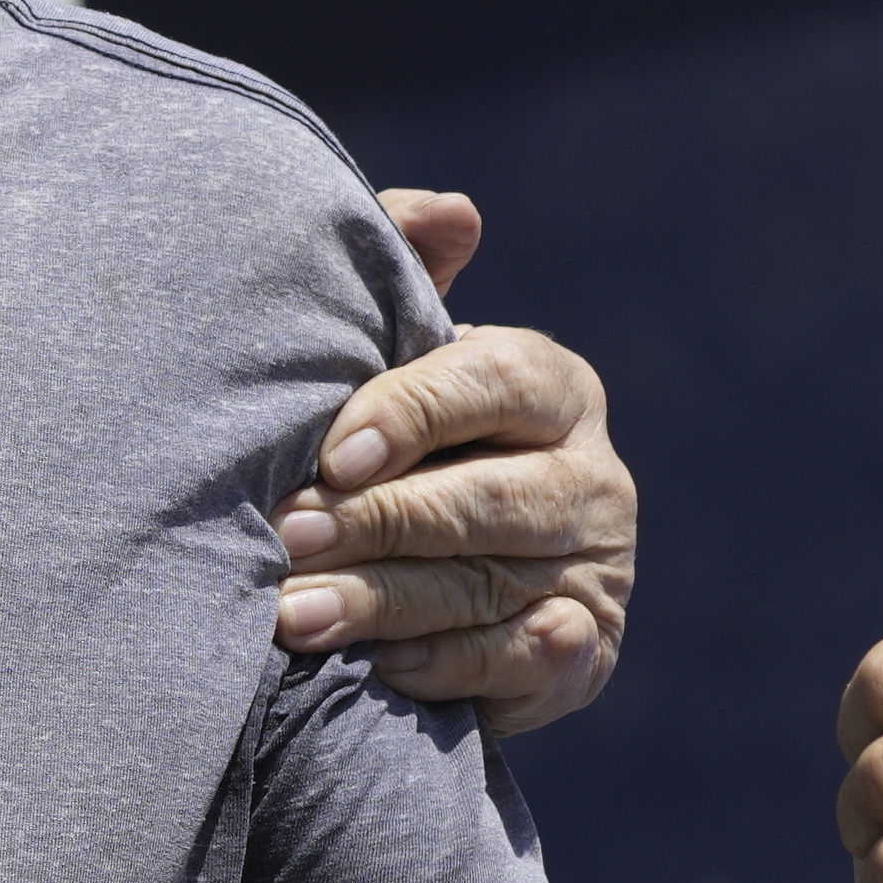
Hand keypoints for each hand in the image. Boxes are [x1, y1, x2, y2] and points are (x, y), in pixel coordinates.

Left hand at [272, 191, 634, 731]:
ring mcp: (596, 567)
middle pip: (485, 499)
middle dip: (376, 522)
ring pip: (485, 588)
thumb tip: (452, 212)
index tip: (332, 452)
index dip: (413, 413)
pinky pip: (516, 664)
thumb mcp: (395, 351)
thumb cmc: (396, 438)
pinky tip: (380, 669)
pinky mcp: (582, 653)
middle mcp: (590, 475)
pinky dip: (448, 667)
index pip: (494, 383)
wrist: (438, 568)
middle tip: (286, 539)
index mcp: (549, 385)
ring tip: (292, 616)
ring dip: (383, 604)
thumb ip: (404, 269)